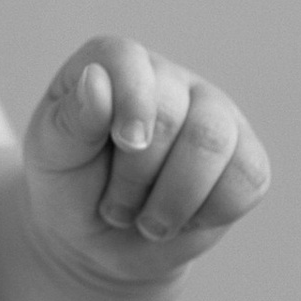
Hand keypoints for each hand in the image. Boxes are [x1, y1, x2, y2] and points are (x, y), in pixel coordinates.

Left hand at [22, 36, 269, 299]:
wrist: (98, 240)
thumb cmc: (70, 185)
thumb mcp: (52, 156)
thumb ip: (71, 120)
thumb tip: (96, 80)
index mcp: (114, 65)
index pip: (128, 60)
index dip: (130, 102)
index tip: (124, 144)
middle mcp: (169, 80)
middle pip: (172, 114)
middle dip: (137, 176)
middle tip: (113, 207)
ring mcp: (213, 116)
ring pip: (214, 143)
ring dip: (173, 200)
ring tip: (147, 221)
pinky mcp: (245, 158)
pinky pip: (248, 179)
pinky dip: (211, 213)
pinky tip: (185, 218)